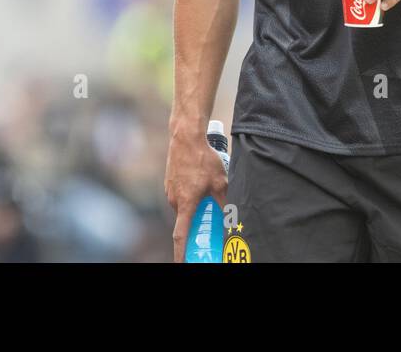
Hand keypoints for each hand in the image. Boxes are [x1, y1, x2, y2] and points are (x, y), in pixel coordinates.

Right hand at [165, 131, 227, 262]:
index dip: (180, 253)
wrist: (186, 137)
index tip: (182, 263)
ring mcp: (170, 191)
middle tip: (208, 225)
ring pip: (183, 206)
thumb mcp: (220, 181)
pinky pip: (180, 195)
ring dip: (193, 207)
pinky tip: (200, 183)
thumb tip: (230, 216)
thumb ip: (224, 201)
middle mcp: (174, 200)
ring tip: (207, 194)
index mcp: (185, 204)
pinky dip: (189, 196)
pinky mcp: (170, 182)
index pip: (180, 236)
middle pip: (185, 220)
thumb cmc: (203, 159)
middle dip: (195, 225)